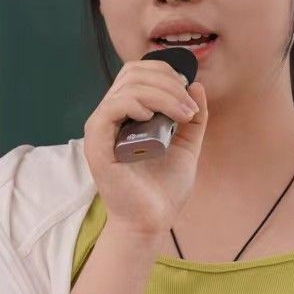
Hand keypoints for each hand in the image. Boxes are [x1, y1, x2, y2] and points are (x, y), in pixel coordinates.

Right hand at [81, 57, 208, 240]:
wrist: (153, 221)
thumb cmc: (163, 188)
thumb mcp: (187, 145)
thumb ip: (193, 117)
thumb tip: (197, 85)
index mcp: (127, 114)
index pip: (138, 72)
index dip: (166, 73)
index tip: (189, 95)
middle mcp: (110, 116)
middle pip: (133, 73)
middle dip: (168, 82)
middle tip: (189, 108)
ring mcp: (101, 129)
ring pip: (127, 87)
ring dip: (163, 94)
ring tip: (183, 116)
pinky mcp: (97, 143)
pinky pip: (112, 108)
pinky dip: (136, 104)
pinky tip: (152, 118)